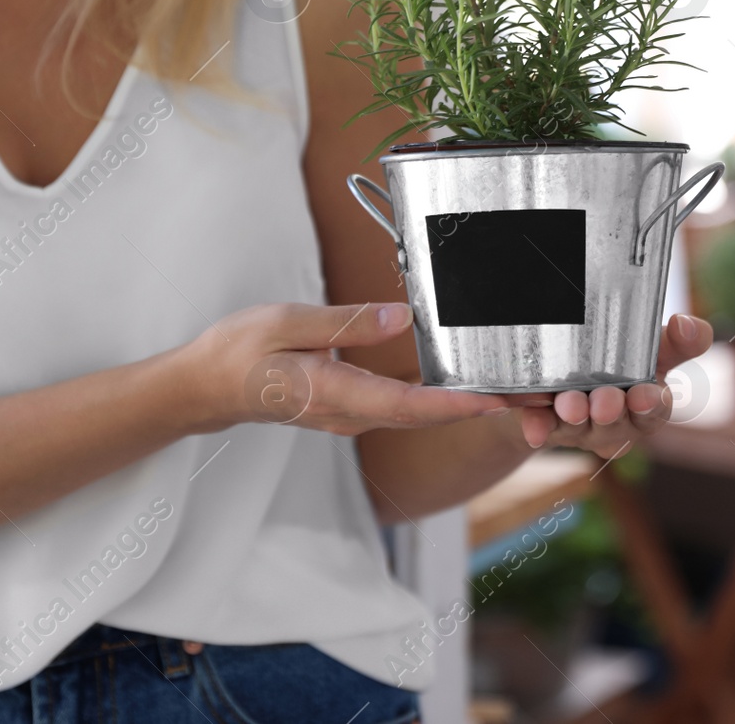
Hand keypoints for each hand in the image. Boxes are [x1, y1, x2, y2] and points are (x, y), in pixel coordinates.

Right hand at [184, 302, 506, 434]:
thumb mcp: (286, 322)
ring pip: (419, 412)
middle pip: (426, 415)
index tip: (500, 400)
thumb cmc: (239, 353)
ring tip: (511, 385)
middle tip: (529, 392)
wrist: (206, 387)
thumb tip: (402, 318)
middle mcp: (351, 415)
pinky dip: (440, 397)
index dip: (459, 405)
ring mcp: (352, 416)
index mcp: (336, 394)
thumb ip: (346, 322)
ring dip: (464, 402)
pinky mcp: (351, 407)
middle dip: (479, 405)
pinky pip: (404, 405)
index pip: (410, 406)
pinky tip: (464, 379)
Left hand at [509, 314, 713, 458]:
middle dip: (611, 412)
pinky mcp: (545, 425)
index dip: (652, 405)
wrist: (563, 375)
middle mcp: (614, 421)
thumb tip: (687, 323)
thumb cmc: (618, 361)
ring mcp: (579, 427)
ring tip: (569, 405)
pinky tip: (527, 421)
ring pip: (578, 427)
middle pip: (616, 424)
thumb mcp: (651, 348)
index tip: (645, 395)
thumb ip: (676, 340)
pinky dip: (536, 423)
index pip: (655, 409)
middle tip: (605, 403)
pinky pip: (540, 427)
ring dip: (574, 416)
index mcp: (645, 402)